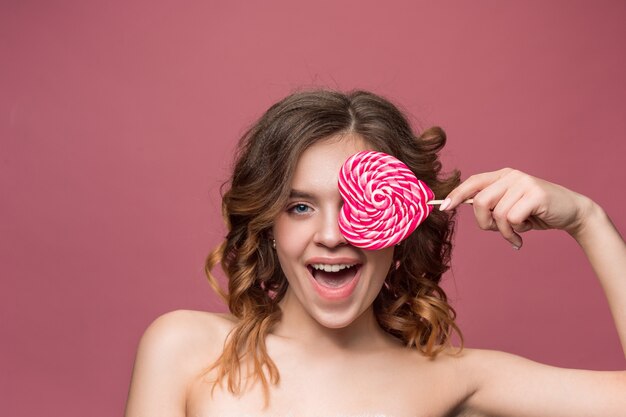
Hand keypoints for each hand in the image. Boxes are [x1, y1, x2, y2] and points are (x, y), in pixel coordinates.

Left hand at [443, 168, 594, 248]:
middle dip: (484, 222)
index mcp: (502, 176)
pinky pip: (512, 219)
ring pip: (497, 214)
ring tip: (516, 234)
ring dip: (503, 232)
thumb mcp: (510, 206)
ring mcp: (524, 183)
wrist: (572, 212)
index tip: (443, 208)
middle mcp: (511, 176)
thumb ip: (491, 204)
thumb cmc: (536, 212)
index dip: (456, 195)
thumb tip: (458, 204)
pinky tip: (526, 231)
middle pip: (480, 201)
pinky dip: (515, 232)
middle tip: (497, 231)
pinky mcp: (536, 194)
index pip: (473, 182)